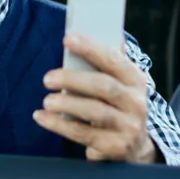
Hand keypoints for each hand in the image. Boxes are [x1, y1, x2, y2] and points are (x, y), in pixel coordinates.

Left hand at [33, 36, 156, 163]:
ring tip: (46, 101)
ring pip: (94, 112)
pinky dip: (59, 125)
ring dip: (66, 105)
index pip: (114, 59)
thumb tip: (105, 31)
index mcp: (135, 80)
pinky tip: (42, 118)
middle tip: (47, 78)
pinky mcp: (115, 147)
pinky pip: (84, 134)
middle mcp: (136, 103)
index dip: (91, 48)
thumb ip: (110, 61)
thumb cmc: (119, 106)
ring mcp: (128, 126)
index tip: (67, 39)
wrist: (136, 147)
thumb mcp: (121, 84)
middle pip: (103, 86)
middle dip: (73, 80)